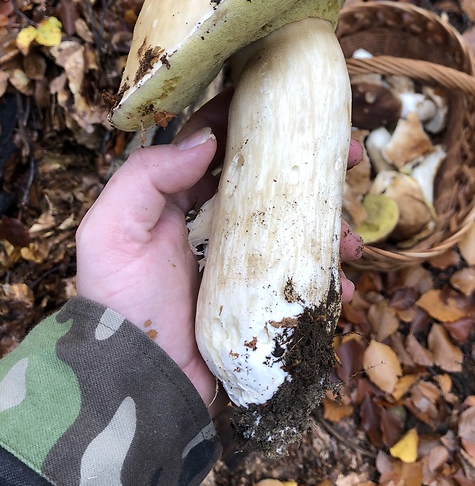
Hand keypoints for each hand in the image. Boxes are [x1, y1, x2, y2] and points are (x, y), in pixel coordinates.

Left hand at [76, 90, 363, 413]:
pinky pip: (303, 279)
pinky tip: (341, 284)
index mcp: (181, 198)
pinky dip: (326, 279)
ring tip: (350, 236)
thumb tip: (206, 140)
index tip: (291, 103)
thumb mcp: (113, 231)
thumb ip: (146, 177)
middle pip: (271, 180)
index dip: (253, 117)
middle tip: (349, 155)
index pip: (220, 144)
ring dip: (329, 223)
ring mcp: (243, 262)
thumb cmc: (121, 303)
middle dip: (311, 165)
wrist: (139, 382)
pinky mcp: (261, 298)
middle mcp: (215, 223)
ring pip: (296, 227)